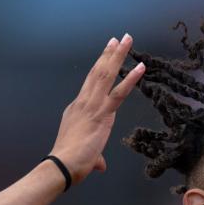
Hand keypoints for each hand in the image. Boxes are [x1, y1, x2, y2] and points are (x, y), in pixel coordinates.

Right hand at [49, 34, 144, 184]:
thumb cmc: (70, 161)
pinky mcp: (103, 113)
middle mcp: (84, 102)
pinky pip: (119, 92)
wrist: (63, 164)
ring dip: (118, 56)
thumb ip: (95, 157)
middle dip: (109, 54)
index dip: (99, 67)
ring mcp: (93, 105)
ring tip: (127, 40)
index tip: (107, 56)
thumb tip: (99, 165)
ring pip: (107, 74)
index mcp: (78, 108)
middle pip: (98, 72)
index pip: (91, 84)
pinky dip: (131, 78)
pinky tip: (140, 67)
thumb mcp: (85, 155)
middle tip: (118, 39)